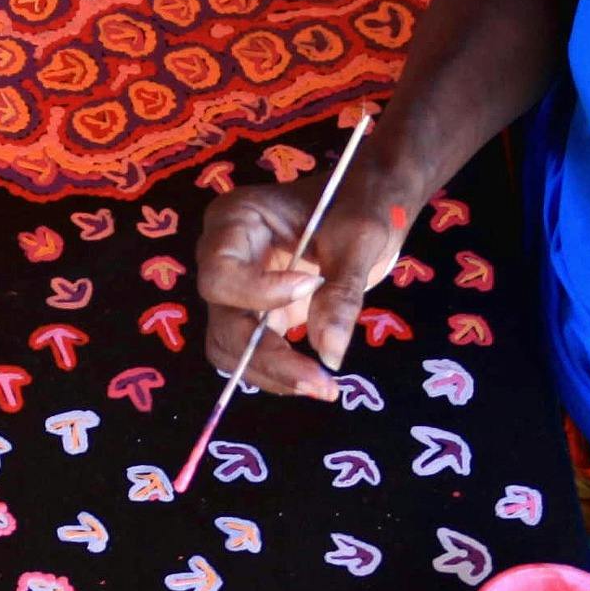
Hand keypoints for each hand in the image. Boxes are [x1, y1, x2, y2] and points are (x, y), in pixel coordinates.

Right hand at [194, 168, 411, 400]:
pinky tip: (315, 380)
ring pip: (229, 346)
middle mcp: (222, 257)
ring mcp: (236, 289)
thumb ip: (342, 292)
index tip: (310, 286)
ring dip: (270, 372)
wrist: (369, 204)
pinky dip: (278, 373)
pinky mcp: (255, 314)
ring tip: (321, 387)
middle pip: (223, 318)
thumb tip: (329, 355)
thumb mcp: (359, 237)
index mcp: (234, 220)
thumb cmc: (361, 203)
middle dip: (266, 354)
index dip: (256, 292)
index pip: (220, 272)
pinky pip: (250, 353)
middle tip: (318, 380)